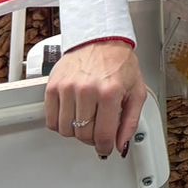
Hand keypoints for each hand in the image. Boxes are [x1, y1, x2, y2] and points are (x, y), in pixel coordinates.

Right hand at [45, 39, 148, 157]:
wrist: (100, 39)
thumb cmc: (119, 63)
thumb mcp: (136, 91)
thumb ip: (130, 121)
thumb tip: (121, 145)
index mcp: (110, 92)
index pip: (103, 134)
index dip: (105, 147)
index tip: (106, 148)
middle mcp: (87, 90)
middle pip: (83, 134)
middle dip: (92, 139)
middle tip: (98, 132)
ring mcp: (67, 88)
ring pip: (66, 130)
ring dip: (76, 131)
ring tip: (86, 120)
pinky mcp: (53, 86)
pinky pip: (51, 119)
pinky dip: (61, 124)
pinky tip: (72, 115)